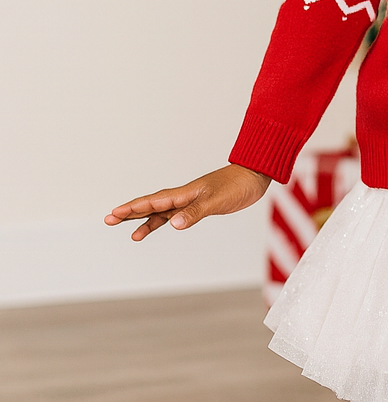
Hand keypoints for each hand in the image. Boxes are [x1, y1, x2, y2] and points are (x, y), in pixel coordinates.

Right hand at [104, 164, 271, 240]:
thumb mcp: (217, 200)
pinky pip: (178, 214)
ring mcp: (192, 200)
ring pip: (163, 211)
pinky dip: (167, 220)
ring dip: (146, 220)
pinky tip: (165, 226)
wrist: (255, 176)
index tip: (113, 214)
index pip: (153, 201)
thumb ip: (195, 212)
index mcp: (185, 193)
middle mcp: (185, 196)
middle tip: (109, 219)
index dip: (133, 208)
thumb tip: (173, 224)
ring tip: (131, 235)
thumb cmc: (238, 185)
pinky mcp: (201, 204)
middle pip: (152, 204)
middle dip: (130, 212)